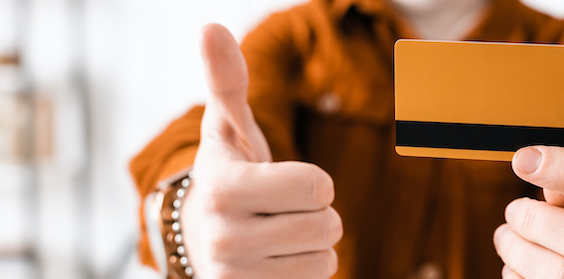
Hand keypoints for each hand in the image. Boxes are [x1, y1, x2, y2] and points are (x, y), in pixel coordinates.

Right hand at [180, 23, 341, 277]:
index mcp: (223, 189)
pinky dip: (307, 267)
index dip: (314, 181)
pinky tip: (277, 257)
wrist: (199, 235)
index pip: (317, 189)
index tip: (285, 179)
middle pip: (327, 224)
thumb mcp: (227, 126)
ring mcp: (236, 274)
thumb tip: (211, 28)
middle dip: (317, 211)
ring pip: (326, 257)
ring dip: (313, 241)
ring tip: (278, 230)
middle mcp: (225, 238)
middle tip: (283, 207)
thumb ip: (227, 81)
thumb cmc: (227, 171)